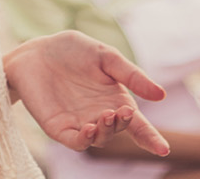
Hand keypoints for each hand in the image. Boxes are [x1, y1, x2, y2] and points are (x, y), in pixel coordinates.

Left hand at [4, 30, 168, 156]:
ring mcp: (79, 123)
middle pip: (118, 131)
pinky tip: (90, 128)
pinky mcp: (58, 128)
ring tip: (106, 116)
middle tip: (122, 111)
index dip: (150, 137)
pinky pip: (75, 141)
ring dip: (106, 131)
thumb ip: (131, 75)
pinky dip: (85, 140)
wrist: (35, 50)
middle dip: (123, 125)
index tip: (163, 149)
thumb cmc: (72, 52)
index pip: (136, 124)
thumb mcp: (106, 57)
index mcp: (115, 100)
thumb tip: (161, 96)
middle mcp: (99, 115)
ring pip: (99, 139)